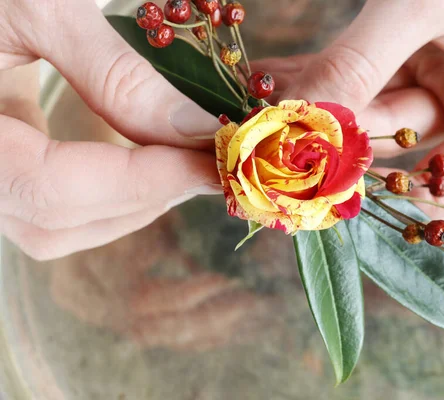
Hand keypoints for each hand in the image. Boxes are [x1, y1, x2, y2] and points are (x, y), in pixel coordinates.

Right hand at [0, 0, 222, 259]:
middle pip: (56, 219)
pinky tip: (153, 159)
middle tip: (212, 165)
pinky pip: (56, 199)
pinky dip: (112, 187)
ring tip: (190, 164)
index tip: (210, 165)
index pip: (48, 187)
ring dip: (133, 200)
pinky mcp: (3, 157)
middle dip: (145, 196)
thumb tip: (198, 129)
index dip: (139, 183)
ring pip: (57, 222)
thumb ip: (115, 72)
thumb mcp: (41, 7)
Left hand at [257, 0, 443, 208]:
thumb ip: (357, 66)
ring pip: (373, 107)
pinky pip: (370, 74)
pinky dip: (330, 72)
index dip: (382, 189)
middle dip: (334, 131)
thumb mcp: (422, 6)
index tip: (317, 180)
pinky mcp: (423, 52)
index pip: (442, 186)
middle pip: (396, 141)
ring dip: (321, 99)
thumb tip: (293, 121)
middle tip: (273, 128)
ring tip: (263, 94)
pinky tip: (280, 74)